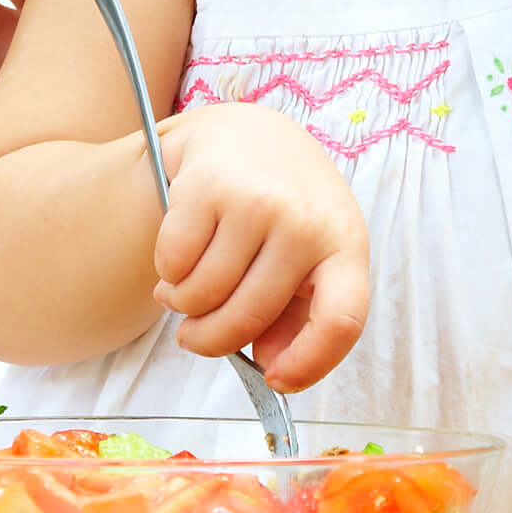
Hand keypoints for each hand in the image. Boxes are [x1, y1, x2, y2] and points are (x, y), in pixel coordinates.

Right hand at [153, 103, 370, 391]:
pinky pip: (173, 263)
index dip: (310, 362)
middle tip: (193, 339)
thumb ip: (297, 316)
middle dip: (210, 341)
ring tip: (184, 292)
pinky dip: (166, 274)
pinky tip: (177, 258)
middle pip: (250, 315)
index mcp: (345, 246)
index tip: (276, 380)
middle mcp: (306, 222)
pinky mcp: (209, 185)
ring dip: (182, 307)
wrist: (248, 132)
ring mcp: (258, 201)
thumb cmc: (283, 209)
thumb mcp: (309, 256)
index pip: (342, 317)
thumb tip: (272, 364)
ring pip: (204, 294)